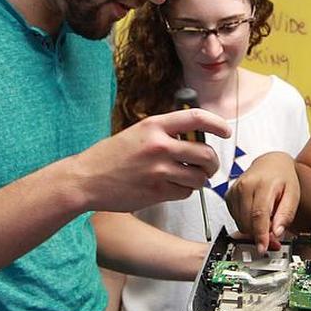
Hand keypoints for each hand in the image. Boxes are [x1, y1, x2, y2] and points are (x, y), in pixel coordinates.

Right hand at [73, 108, 230, 212]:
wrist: (85, 180)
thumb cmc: (110, 157)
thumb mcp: (137, 133)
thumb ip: (164, 133)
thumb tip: (195, 138)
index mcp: (154, 126)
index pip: (197, 118)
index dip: (217, 124)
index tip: (225, 132)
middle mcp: (159, 146)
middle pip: (205, 154)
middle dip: (212, 163)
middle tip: (207, 166)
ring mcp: (158, 170)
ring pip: (199, 177)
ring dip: (200, 179)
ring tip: (190, 178)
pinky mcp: (156, 192)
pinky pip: (185, 192)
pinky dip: (184, 192)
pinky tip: (171, 187)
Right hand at [226, 152, 298, 252]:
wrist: (271, 164)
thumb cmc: (282, 178)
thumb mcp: (293, 195)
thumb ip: (286, 214)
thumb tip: (277, 232)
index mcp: (263, 184)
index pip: (259, 214)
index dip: (260, 234)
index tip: (263, 247)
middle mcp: (245, 186)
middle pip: (247, 221)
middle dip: (260, 235)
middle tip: (273, 237)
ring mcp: (234, 190)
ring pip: (240, 223)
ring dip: (253, 229)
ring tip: (267, 223)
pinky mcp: (229, 196)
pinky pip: (235, 219)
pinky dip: (246, 222)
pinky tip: (255, 215)